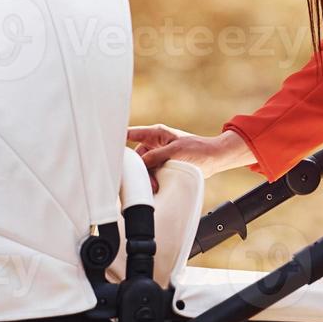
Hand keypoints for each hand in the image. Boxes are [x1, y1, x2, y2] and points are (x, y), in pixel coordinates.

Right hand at [127, 125, 254, 190]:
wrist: (214, 159)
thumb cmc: (198, 149)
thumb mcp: (175, 151)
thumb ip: (156, 156)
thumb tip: (140, 163)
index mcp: (156, 133)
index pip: (131, 134)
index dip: (118, 139)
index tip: (108, 148)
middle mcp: (154, 144)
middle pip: (136, 156)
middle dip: (138, 169)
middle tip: (144, 180)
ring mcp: (158, 155)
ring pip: (143, 168)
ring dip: (145, 177)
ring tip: (153, 186)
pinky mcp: (163, 166)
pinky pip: (151, 174)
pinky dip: (151, 181)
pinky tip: (154, 188)